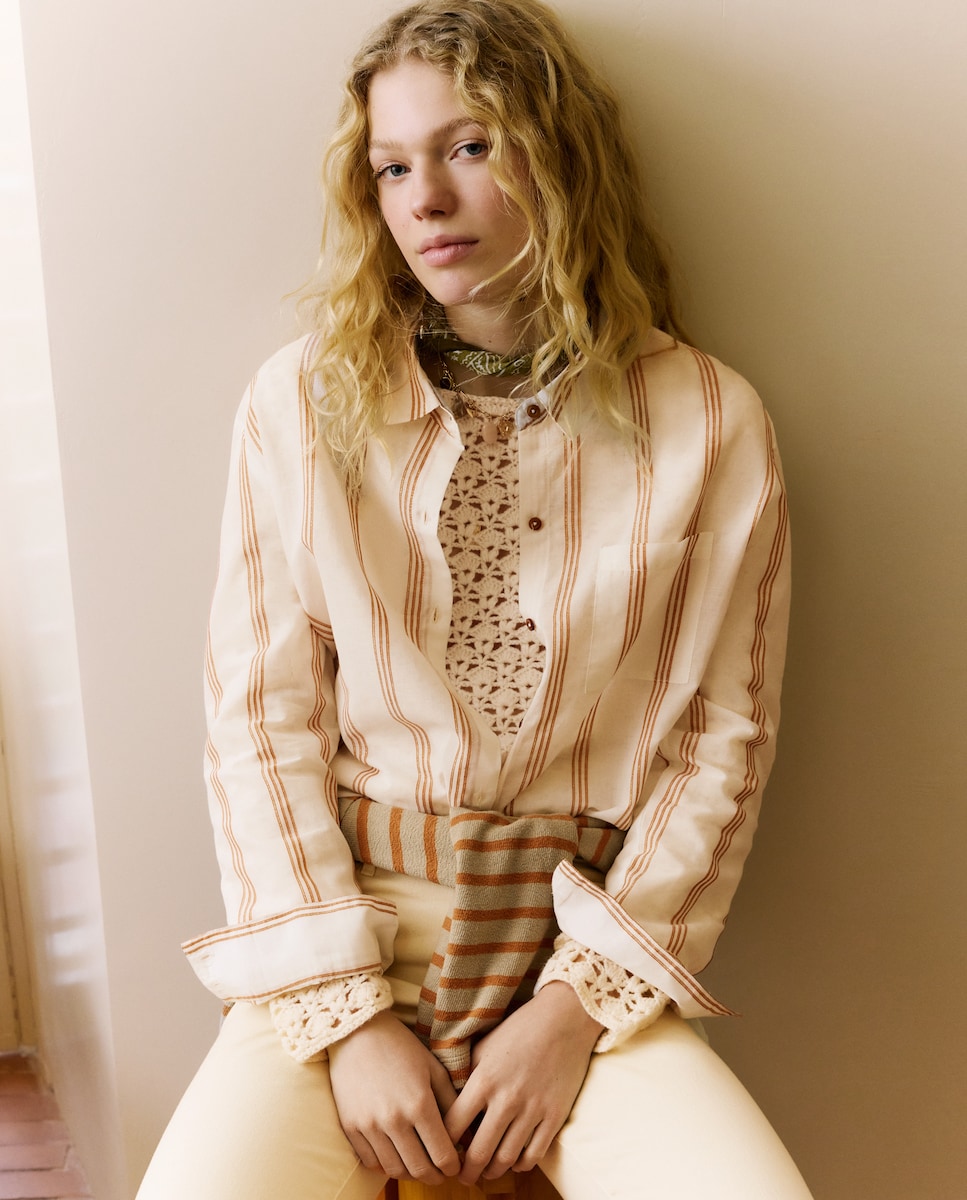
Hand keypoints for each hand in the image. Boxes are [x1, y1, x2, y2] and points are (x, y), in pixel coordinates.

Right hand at [327, 1011, 460, 1182]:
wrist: (357, 1032)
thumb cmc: (400, 1047)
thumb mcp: (433, 1068)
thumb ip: (450, 1102)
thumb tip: (464, 1134)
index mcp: (419, 1104)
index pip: (442, 1155)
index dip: (453, 1167)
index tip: (456, 1166)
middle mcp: (394, 1120)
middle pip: (419, 1169)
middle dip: (435, 1176)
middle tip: (441, 1173)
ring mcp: (369, 1125)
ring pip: (395, 1169)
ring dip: (411, 1172)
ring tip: (419, 1163)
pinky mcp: (350, 1127)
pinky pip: (370, 1161)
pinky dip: (385, 1164)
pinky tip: (395, 1153)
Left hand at [444, 982, 603, 1185]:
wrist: (563, 1019)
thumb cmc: (519, 1030)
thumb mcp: (484, 1047)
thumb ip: (465, 1076)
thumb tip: (449, 1105)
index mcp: (483, 1080)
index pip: (453, 1127)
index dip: (444, 1146)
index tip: (443, 1152)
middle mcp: (506, 1099)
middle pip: (478, 1153)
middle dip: (466, 1172)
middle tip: (463, 1176)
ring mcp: (533, 1110)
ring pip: (506, 1159)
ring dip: (493, 1172)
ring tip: (486, 1172)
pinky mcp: (555, 1116)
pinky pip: (534, 1155)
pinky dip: (521, 1165)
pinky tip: (514, 1161)